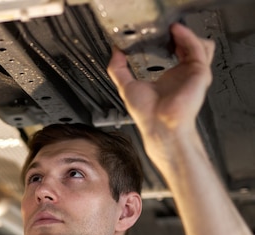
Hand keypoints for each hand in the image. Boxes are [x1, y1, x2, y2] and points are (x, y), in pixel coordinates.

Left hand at [108, 23, 214, 156]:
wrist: (159, 126)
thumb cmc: (147, 115)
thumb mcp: (127, 86)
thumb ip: (118, 69)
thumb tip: (114, 53)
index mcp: (169, 77)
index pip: (176, 52)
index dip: (168, 40)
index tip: (156, 33)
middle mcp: (183, 75)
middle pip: (189, 47)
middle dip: (178, 36)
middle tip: (164, 29)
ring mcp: (192, 73)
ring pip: (198, 45)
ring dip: (186, 35)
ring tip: (172, 29)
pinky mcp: (199, 73)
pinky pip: (198, 49)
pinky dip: (188, 37)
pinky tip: (176, 32)